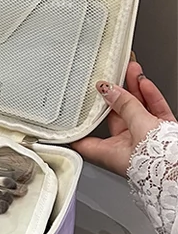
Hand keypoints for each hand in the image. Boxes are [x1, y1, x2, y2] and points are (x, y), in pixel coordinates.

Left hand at [73, 60, 175, 175]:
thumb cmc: (161, 162)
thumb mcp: (138, 127)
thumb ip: (125, 106)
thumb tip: (109, 90)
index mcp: (111, 154)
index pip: (85, 140)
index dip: (78, 125)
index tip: (71, 111)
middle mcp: (126, 149)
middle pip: (116, 117)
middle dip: (116, 95)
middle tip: (111, 77)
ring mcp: (144, 141)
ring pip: (137, 111)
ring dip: (134, 90)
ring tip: (130, 70)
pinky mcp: (163, 136)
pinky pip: (154, 113)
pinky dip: (150, 98)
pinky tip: (144, 83)